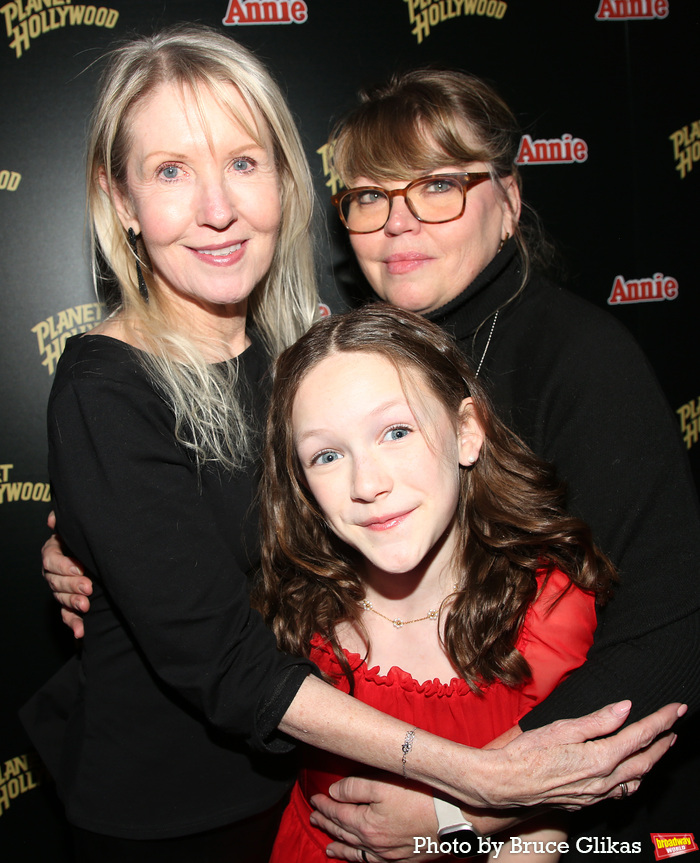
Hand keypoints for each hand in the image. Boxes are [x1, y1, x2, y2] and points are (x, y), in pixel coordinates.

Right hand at [42, 511, 91, 637]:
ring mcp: (61, 589)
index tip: (79, 568)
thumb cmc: (90, 537)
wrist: (105, 552)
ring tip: (85, 606)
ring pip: (61, 598)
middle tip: (88, 587)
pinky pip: (67, 615)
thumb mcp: (80, 528)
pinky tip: (81, 632)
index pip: (51, 559)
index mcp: (54, 552)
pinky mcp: (70, 604)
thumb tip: (53, 519)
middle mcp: (55, 572)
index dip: (63, 565)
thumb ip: (66, 522)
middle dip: (71, 585)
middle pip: (55, 581)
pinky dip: (74, 624)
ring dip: (72, 603)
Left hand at [310, 776, 442, 861]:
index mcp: (366, 825)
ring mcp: (389, 855)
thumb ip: (354, 787)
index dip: (324, 806)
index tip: (314, 799)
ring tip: (328, 846)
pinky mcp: (403, 859)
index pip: (338, 814)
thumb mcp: (382, 783)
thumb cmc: (419, 796)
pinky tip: (359, 858)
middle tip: (315, 818)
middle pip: (344, 833)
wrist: (453, 817)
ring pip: (356, 853)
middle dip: (327, 824)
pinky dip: (360, 860)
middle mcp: (374, 844)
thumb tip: (333, 792)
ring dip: (340, 847)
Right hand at [478, 700, 685, 809]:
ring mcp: (597, 794)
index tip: (676, 709)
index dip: (661, 721)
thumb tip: (626, 708)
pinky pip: (620, 792)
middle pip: (645, 761)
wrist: (507, 783)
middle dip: (664, 743)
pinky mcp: (587, 801)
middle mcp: (604, 780)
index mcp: (600, 758)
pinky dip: (634, 780)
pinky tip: (630, 774)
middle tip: (675, 727)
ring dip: (652, 762)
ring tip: (659, 748)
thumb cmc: (529, 753)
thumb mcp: (562, 729)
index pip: (640, 737)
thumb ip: (597, 721)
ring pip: (636, 780)